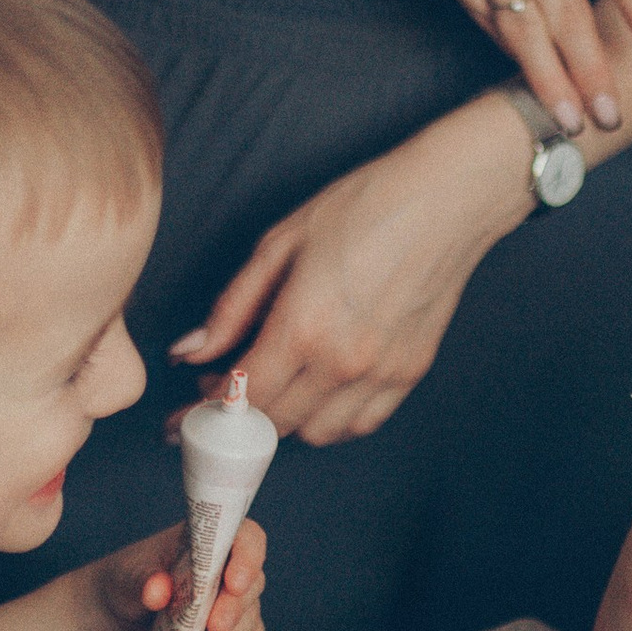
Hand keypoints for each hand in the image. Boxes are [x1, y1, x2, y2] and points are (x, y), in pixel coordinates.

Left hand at [90, 514, 267, 630]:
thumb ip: (144, 580)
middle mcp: (228, 567)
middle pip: (252, 583)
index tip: (234, 583)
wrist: (121, 612)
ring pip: (250, 618)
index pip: (247, 538)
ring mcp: (232, 600)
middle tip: (215, 629)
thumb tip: (158, 591)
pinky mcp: (232, 629)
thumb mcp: (129, 575)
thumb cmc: (130, 580)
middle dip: (235, 609)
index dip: (248, 558)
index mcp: (208, 541)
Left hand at [171, 100, 521, 444]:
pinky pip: (360, 424)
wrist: (446, 198)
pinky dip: (331, 419)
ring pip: (317, 432)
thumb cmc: (364, 206)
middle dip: (237, 417)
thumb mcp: (281, 243)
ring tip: (273, 388)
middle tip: (221, 394)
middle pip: (274, 420)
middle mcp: (343, 361)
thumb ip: (232, 306)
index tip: (185, 413)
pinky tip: (317, 391)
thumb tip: (189, 351)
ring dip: (286, 419)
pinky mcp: (410, 373)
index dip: (205, 408)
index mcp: (304, 325)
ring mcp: (381, 373)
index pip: (241, 394)